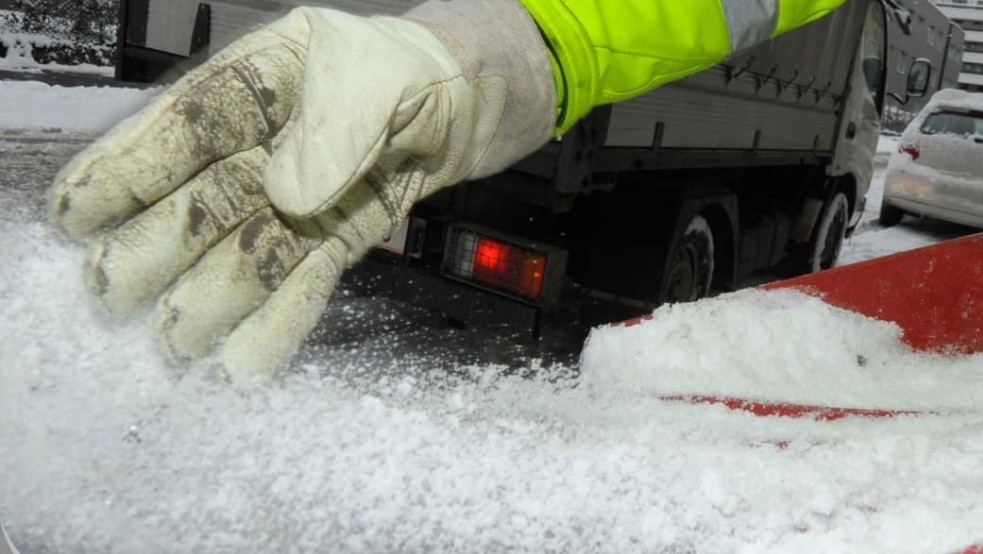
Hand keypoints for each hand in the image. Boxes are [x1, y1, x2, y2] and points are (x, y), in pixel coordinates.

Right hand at [48, 1, 554, 378]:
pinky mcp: (343, 231)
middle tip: (109, 293)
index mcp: (267, 81)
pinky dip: (281, 316)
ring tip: (174, 345)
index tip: (77, 211)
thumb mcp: (379, 75)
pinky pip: (306, 274)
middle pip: (205, 198)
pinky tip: (247, 357)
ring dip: (212, 298)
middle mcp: (275, 141)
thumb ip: (335, 128)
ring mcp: (307, 192)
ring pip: (251, 247)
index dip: (128, 168)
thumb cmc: (423, 69)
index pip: (185, 125)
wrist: (478, 99)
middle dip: (157, 247)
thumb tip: (287, 193)